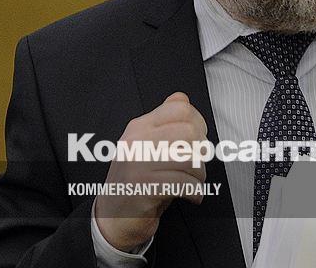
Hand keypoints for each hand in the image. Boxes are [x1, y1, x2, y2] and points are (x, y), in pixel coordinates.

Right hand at [94, 92, 207, 251]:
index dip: (198, 121)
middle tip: (197, 165)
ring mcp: (138, 163)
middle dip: (202, 151)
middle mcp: (137, 141)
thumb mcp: (146, 146)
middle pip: (189, 131)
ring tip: (194, 183)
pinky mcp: (144, 187)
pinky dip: (195, 192)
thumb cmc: (137, 182)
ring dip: (200, 175)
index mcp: (139, 127)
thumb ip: (164, 123)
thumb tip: (182, 99)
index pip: (179, 107)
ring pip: (189, 158)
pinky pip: (183, 183)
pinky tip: (192, 196)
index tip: (197, 140)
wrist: (113, 217)